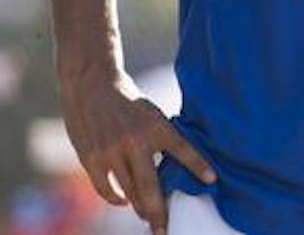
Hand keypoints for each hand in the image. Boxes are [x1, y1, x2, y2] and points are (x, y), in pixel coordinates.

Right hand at [60, 72, 215, 234]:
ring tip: (147, 217)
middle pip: (150, 187)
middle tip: (163, 231)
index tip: (212, 180)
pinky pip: (105, 188)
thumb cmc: (127, 101)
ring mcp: (111, 151)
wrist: (91, 83)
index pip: (182, 149)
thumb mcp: (151, 113)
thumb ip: (160, 139)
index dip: (198, 165)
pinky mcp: (91, 157)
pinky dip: (115, 198)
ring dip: (138, 207)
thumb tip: (174, 170)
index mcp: (155, 126)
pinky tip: (123, 201)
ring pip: (128, 192)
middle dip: (159, 213)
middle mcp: (135, 140)